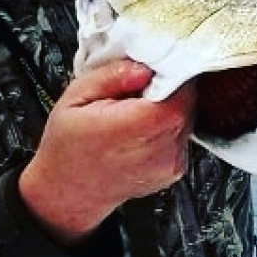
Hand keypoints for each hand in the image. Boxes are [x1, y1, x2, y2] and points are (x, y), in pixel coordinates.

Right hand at [19, 58, 196, 244]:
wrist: (70, 189)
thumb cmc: (68, 146)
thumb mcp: (76, 97)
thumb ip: (112, 76)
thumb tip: (144, 67)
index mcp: (136, 126)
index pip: (181, 91)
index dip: (171, 73)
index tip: (154, 68)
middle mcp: (160, 148)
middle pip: (187, 103)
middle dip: (169, 89)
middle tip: (139, 88)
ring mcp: (171, 163)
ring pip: (188, 119)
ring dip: (169, 108)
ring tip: (136, 111)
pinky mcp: (176, 169)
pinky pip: (182, 136)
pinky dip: (167, 127)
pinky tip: (142, 130)